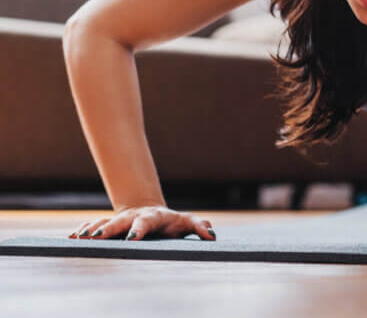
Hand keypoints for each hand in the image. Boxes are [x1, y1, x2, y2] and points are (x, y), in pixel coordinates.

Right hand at [68, 204, 216, 241]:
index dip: (139, 228)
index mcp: (153, 217)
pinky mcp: (108, 225)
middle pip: (119, 222)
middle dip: (107, 229)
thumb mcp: (186, 223)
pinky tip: (70, 239)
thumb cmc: (171, 223)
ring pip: (102, 223)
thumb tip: (211, 235)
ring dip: (91, 230)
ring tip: (79, 239)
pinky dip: (81, 231)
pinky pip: (92, 226)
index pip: (146, 221)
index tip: (132, 237)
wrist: (151, 212)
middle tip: (96, 238)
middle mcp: (133, 217)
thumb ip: (198, 226)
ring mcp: (119, 219)